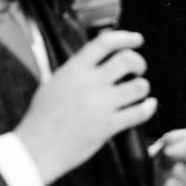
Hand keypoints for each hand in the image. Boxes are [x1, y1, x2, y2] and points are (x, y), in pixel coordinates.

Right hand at [15, 31, 155, 185]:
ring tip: (138, 91)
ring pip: (139, 86)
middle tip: (138, 70)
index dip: (125, 37)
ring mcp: (101, 104)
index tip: (136, 39)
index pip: (104, 43)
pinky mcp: (109, 126)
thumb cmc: (42, 118)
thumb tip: (92, 59)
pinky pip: (140, 112)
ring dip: (143, 86)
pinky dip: (149, 107)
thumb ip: (74, 71)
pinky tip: (148, 105)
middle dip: (139, 62)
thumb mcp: (52, 84)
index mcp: (74, 70)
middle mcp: (89, 83)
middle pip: (127, 60)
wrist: (36, 148)